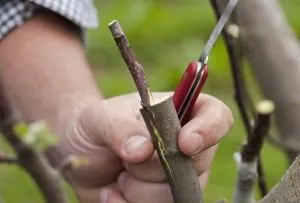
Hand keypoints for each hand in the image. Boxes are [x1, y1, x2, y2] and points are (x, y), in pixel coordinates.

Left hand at [56, 92, 232, 202]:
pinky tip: (113, 193)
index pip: (216, 116)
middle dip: (154, 167)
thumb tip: (144, 150)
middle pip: (196, 164)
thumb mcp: (100, 118)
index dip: (209, 130)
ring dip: (138, 190)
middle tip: (125, 157)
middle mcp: (185, 146)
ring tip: (119, 175)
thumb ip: (121, 129)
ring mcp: (177, 177)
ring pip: (176, 194)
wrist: (79, 155)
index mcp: (178, 112)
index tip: (184, 144)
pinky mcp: (163, 200)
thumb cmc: (94, 127)